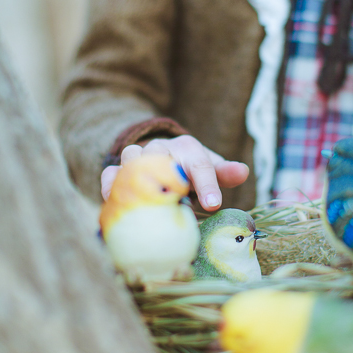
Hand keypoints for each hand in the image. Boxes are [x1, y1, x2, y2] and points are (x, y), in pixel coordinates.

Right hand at [101, 137, 248, 210]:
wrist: (162, 156)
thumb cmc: (190, 168)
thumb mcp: (211, 167)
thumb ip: (224, 173)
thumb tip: (242, 171)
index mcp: (188, 147)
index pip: (200, 164)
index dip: (206, 184)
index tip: (212, 205)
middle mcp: (161, 148)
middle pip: (161, 156)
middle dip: (166, 178)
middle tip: (173, 201)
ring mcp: (138, 156)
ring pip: (132, 158)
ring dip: (136, 178)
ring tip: (142, 203)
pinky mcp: (119, 168)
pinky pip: (110, 172)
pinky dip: (110, 185)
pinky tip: (112, 203)